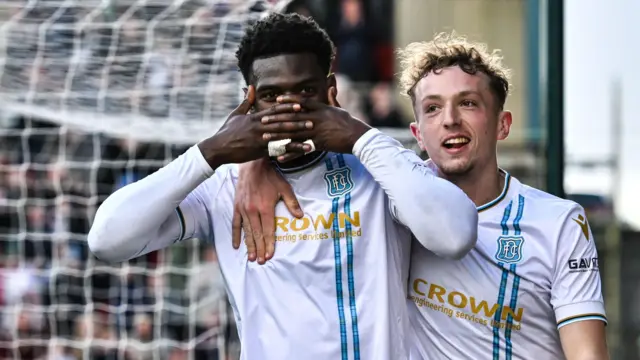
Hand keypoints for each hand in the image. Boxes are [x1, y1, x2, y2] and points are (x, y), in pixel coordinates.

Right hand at [198, 85, 314, 167]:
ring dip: (298, 136)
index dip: (288, 107)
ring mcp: (260, 140)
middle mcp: (259, 127)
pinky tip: (300, 151)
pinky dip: (290, 151)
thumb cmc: (227, 131)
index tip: (301, 104)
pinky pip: (278, 150)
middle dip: (298, 121)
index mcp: (255, 118)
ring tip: (311, 135)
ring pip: (282, 136)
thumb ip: (246, 101)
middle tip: (312, 120)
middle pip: (282, 123)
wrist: (218, 148)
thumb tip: (251, 87)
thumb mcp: (236, 114)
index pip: (274, 111)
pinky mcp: (259, 151)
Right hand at [231, 158, 301, 263]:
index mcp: (265, 207)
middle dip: (260, 249)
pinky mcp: (236, 206)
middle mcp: (253, 211)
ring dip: (249, 245)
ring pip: (246, 231)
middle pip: (257, 234)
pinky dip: (235, 235)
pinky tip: (236, 245)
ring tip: (251, 257)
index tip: (270, 255)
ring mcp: (243, 209)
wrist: (252, 165)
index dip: (269, 244)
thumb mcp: (285, 187)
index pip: (268, 230)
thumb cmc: (270, 176)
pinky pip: (235, 224)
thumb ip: (292, 203)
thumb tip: (300, 216)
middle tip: (261, 261)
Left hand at [260, 87, 371, 155]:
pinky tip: (278, 157)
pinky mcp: (318, 144)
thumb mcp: (341, 108)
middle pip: (293, 118)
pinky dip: (289, 154)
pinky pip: (301, 150)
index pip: (302, 102)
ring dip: (278, 136)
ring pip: (293, 133)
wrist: (358, 137)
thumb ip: (333, 98)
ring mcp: (317, 132)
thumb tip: (331, 86)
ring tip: (265, 137)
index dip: (289, 100)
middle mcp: (316, 119)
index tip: (277, 99)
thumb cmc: (350, 122)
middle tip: (262, 119)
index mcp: (321, 109)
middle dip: (276, 119)